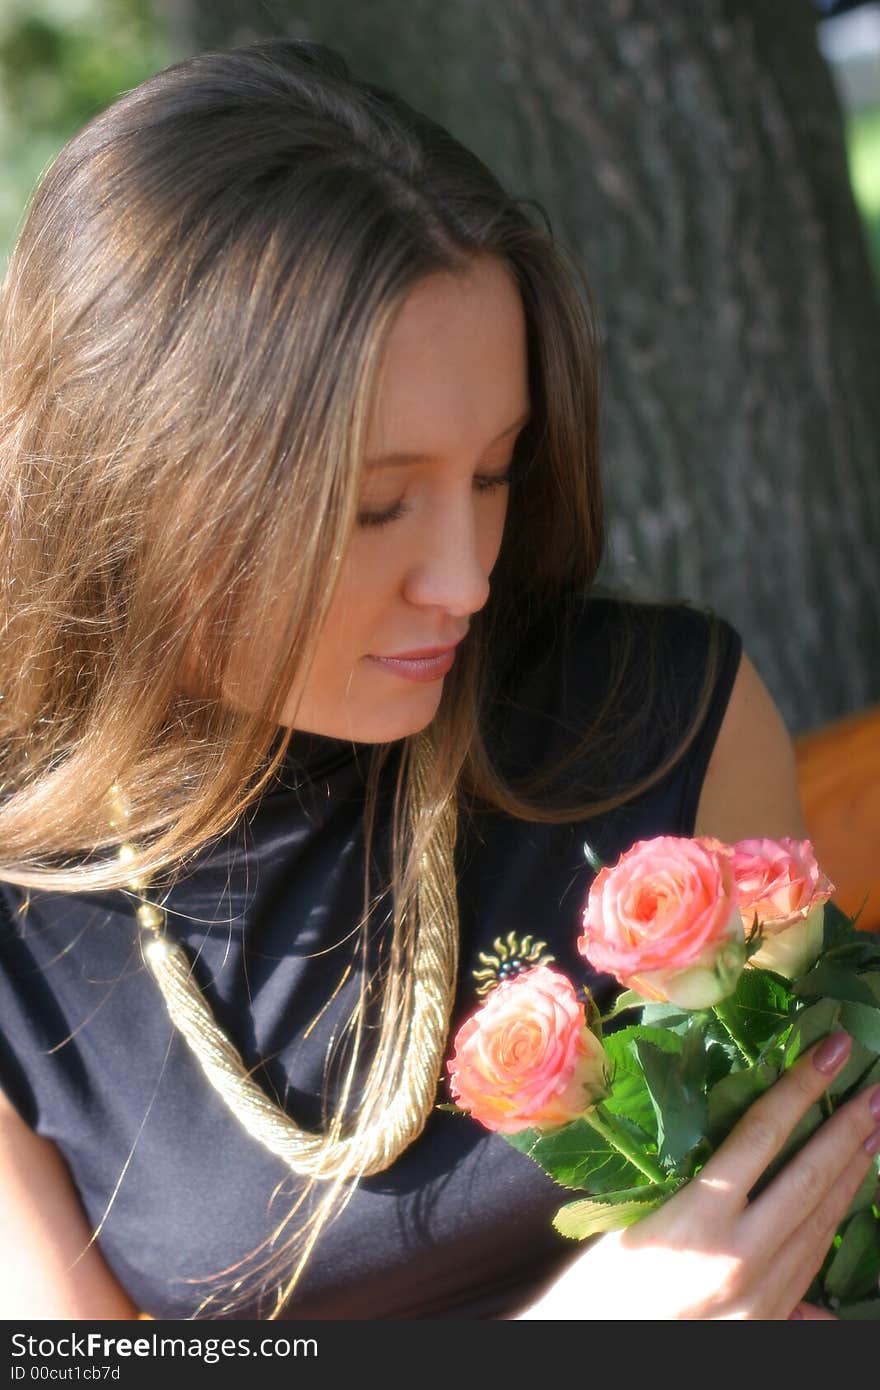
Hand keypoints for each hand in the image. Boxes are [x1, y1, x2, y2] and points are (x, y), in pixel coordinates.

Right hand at [518, 1031, 879, 1318]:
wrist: (592, 1348)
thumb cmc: (599, 1280)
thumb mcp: (635, 1218)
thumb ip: (691, 1184)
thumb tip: (741, 1145)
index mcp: (696, 1220)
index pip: (762, 1137)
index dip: (800, 1089)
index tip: (830, 1052)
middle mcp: (738, 1258)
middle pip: (808, 1180)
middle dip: (847, 1130)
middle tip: (877, 1090)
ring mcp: (762, 1297)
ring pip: (820, 1225)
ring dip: (853, 1175)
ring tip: (873, 1132)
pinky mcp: (769, 1323)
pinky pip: (813, 1267)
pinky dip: (833, 1226)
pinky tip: (847, 1200)